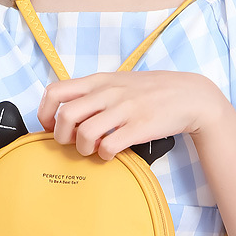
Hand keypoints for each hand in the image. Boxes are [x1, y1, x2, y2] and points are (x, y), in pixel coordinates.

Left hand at [36, 70, 225, 160]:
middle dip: (62, 136)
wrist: (190, 95)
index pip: (55, 91)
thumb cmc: (151, 91)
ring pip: (85, 133)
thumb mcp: (118, 81)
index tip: (51, 127)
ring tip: (93, 149)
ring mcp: (124, 110)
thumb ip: (94, 92)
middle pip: (66, 116)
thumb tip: (67, 110)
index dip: (45, 113)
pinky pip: (109, 147)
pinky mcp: (139, 128)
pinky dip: (104, 155)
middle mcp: (108, 93)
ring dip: (83, 148)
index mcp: (99, 81)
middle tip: (72, 143)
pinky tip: (111, 153)